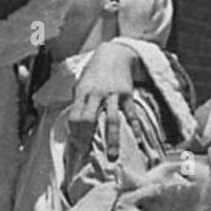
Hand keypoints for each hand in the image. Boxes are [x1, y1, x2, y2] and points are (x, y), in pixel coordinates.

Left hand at [69, 41, 142, 157]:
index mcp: (82, 92)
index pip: (75, 116)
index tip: (77, 146)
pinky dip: (134, 127)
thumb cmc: (95, 72)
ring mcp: (112, 94)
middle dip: (87, 138)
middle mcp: (96, 93)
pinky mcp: (127, 94)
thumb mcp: (82, 83)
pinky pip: (131, 113)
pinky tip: (137, 140)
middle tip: (89, 153)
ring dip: (111, 140)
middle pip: (89, 119)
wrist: (114, 53)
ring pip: (111, 120)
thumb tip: (74, 125)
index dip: (75, 133)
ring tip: (112, 156)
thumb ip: (78, 102)